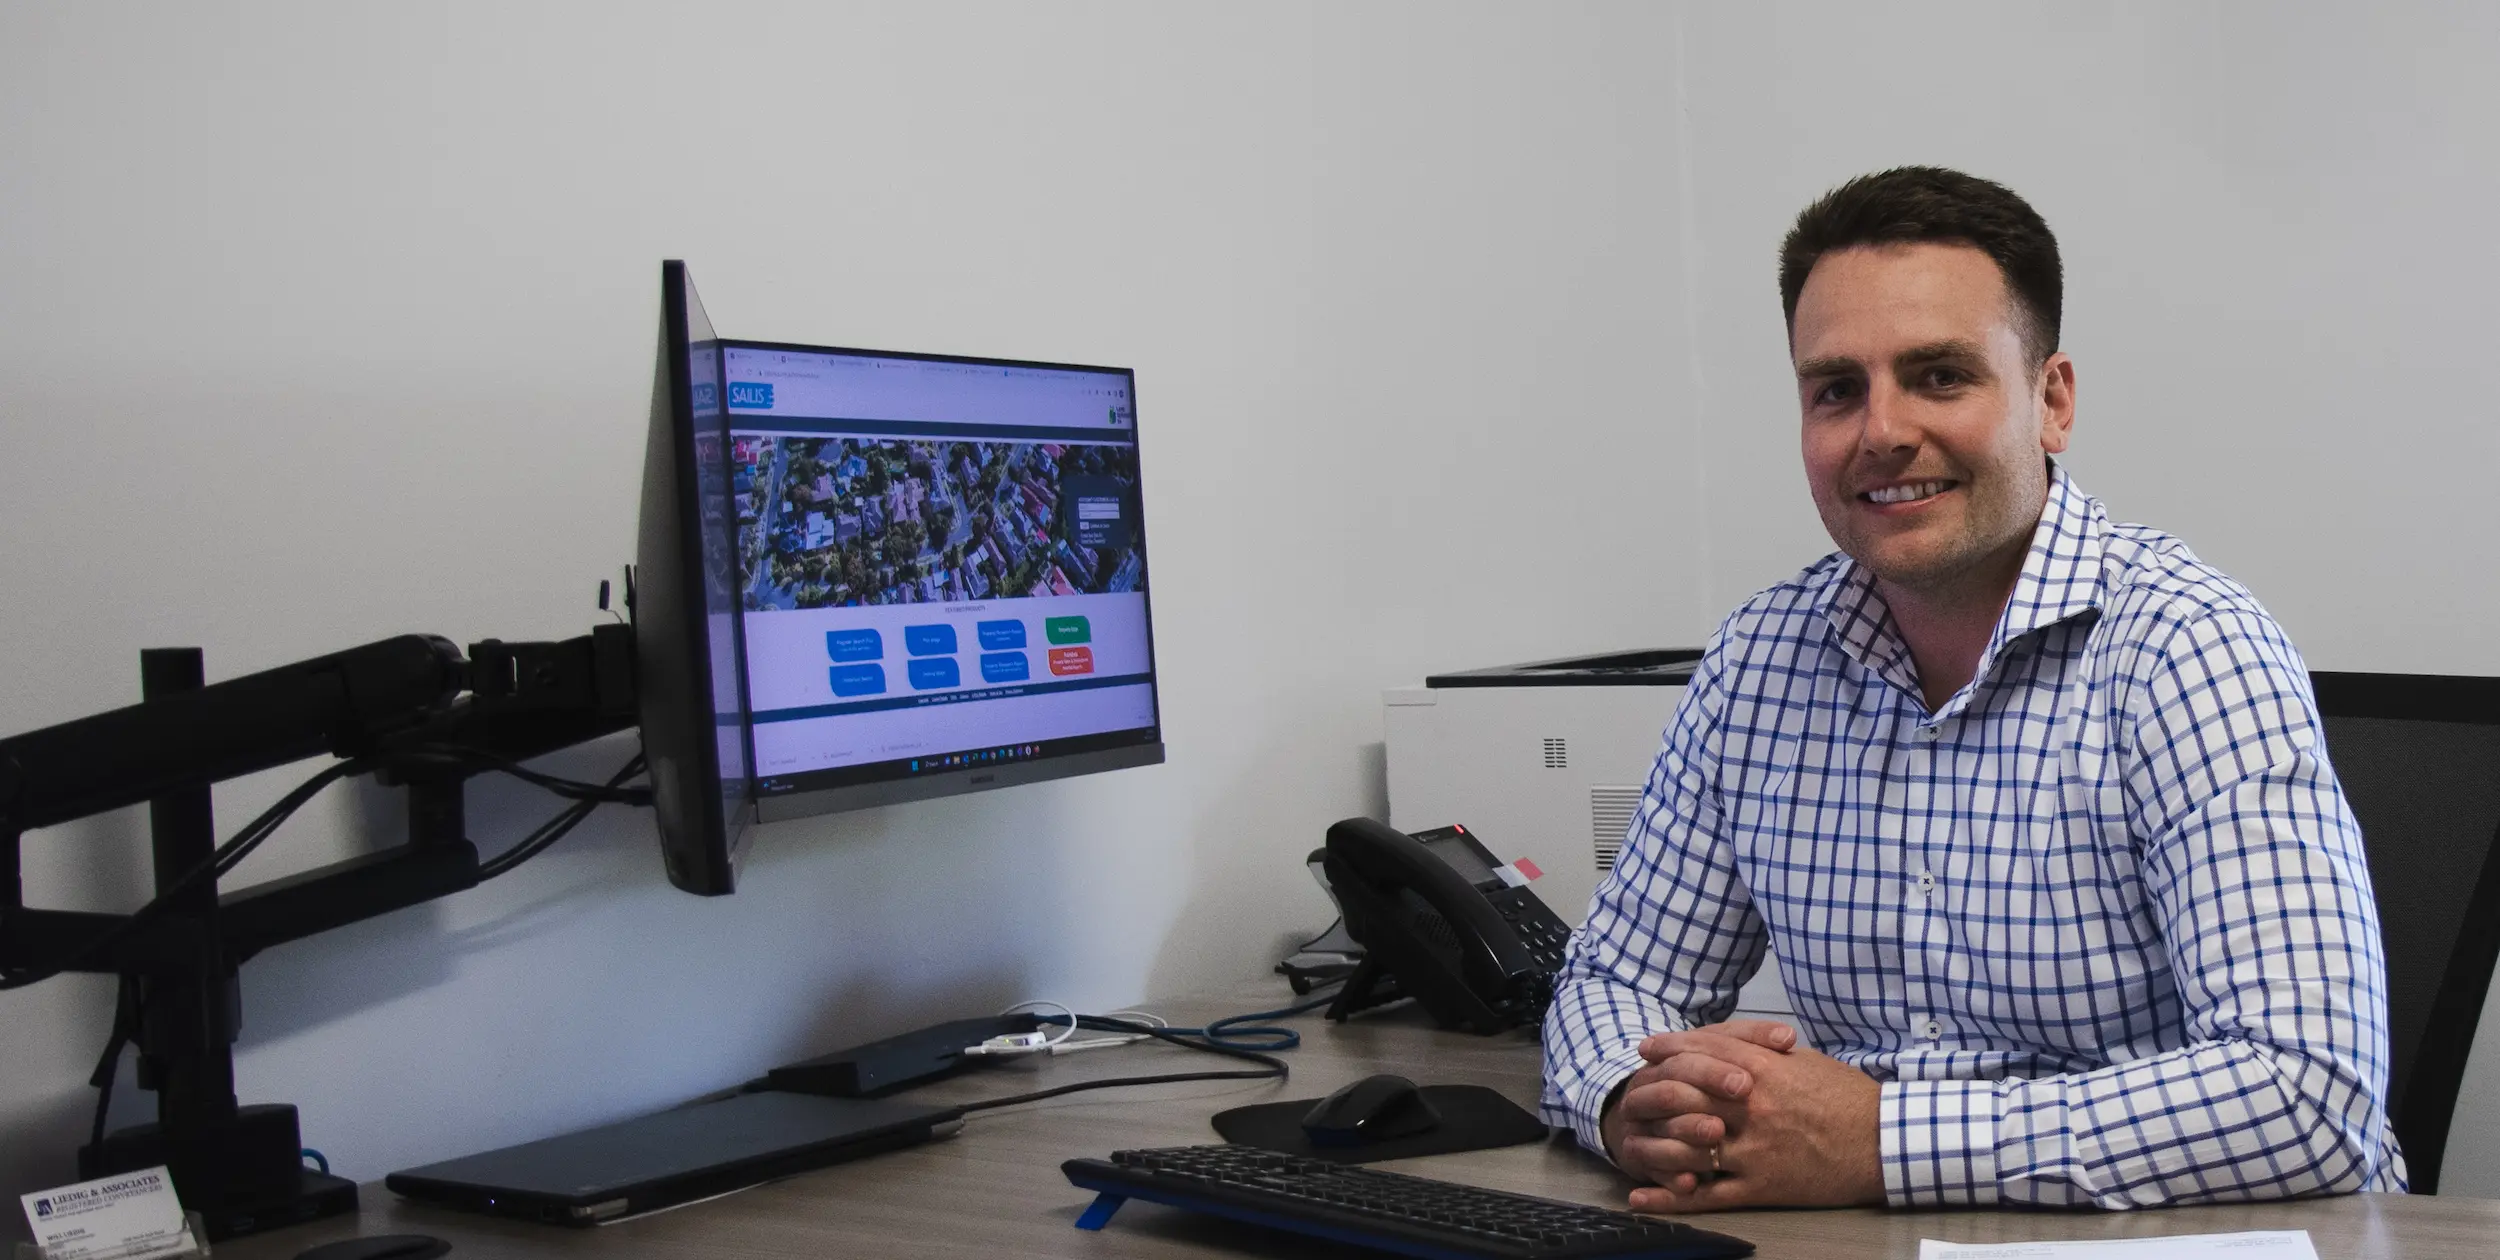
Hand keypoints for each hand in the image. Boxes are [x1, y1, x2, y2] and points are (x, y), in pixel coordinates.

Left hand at [1620, 1026, 1884, 1211]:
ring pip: (1687, 1145)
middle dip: (1653, 1091)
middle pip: (1684, 1095)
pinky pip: (1706, 1193)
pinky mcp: (1760, 1186)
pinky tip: (1642, 1197)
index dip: (1668, 1049)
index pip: (1701, 1053)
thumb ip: (1764, 1051)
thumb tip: (1733, 1043)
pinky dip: (1670, 1196)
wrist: (1884, 1142)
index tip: (1647, 1049)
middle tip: (1634, 1090)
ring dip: (1653, 1143)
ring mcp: (1753, 1150)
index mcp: (1764, 1071)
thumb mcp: (1805, 1061)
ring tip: (1631, 1139)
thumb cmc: (1850, 1099)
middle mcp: (1751, 1108)